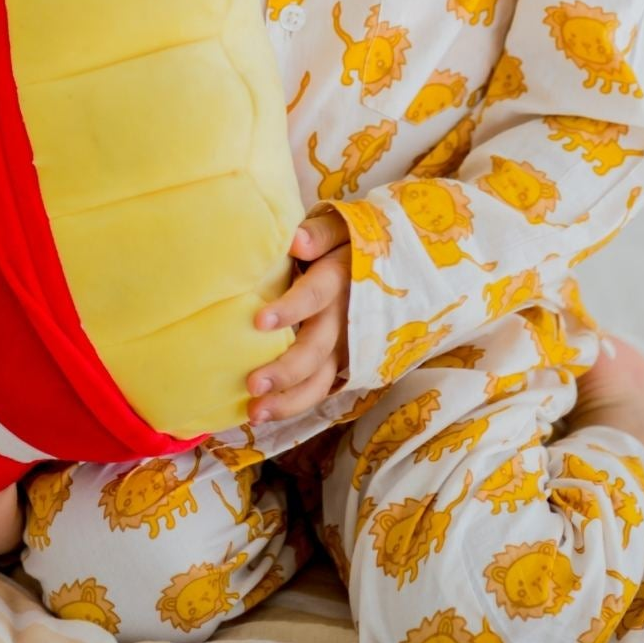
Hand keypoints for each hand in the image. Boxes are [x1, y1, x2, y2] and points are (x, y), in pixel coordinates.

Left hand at [247, 210, 351, 423]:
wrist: (391, 266)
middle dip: (286, 370)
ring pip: (320, 380)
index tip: (259, 321)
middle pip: (316, 349)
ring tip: (256, 413)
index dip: (291, 309)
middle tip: (252, 384)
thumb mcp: (343, 227)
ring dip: (289, 400)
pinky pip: (319, 388)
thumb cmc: (349, 243)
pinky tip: (266, 414)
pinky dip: (294, 405)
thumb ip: (321, 233)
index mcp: (341, 280)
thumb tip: (297, 241)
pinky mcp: (341, 362)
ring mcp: (346, 346)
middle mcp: (345, 318)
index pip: (316, 295)